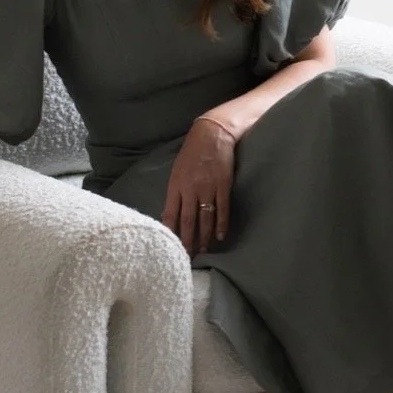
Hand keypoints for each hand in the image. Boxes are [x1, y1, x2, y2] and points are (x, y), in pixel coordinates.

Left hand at [161, 115, 236, 254]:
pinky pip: (222, 209)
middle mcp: (190, 189)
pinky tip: (220, 236)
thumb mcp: (177, 172)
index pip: (170, 215)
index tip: (170, 247)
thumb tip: (170, 215)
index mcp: (176, 186)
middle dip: (187, 241)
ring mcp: (208, 188)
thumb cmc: (191, 153)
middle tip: (187, 258)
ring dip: (204, 237)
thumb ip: (174, 193)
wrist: (211, 135)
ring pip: (205, 218)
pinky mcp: (223, 185)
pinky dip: (221, 224)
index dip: (171, 233)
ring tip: (203, 251)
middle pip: (188, 221)